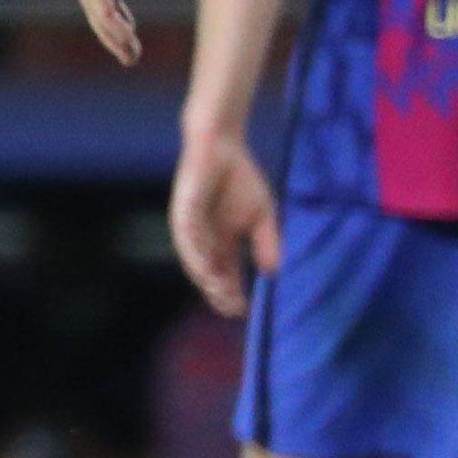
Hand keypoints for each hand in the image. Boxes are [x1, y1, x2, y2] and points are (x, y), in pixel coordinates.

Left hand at [168, 127, 280, 319]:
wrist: (222, 146)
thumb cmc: (240, 180)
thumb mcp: (261, 217)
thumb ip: (266, 243)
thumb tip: (274, 272)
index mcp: (219, 243)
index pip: (225, 275)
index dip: (232, 293)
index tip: (243, 311)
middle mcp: (202, 239)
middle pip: (208, 272)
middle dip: (218, 291)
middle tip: (230, 307)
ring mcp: (190, 226)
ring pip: (194, 258)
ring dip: (206, 275)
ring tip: (218, 291)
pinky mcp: (183, 209)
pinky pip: (187, 234)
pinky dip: (196, 250)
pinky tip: (206, 263)